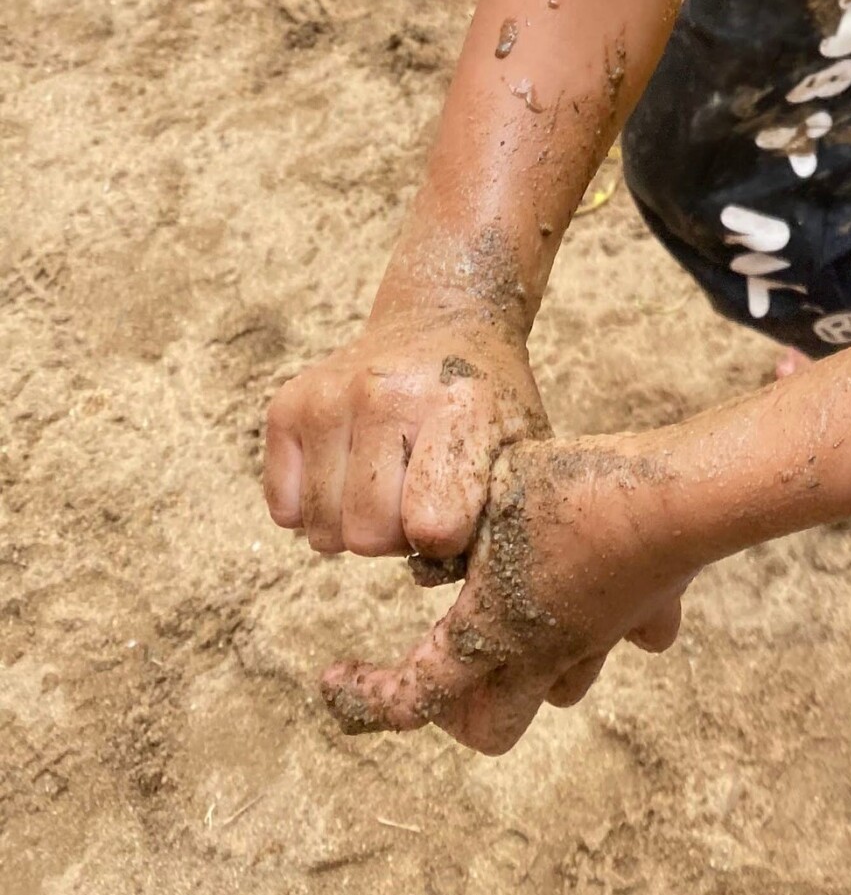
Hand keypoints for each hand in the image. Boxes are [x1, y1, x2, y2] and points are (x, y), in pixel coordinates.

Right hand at [263, 306, 549, 564]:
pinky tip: (351, 472)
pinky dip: (316, 509)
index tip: (457, 517)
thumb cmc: (486, 397)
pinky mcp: (285, 406)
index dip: (446, 541)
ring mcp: (326, 397)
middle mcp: (383, 394)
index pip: (432, 525)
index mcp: (456, 405)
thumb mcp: (520, 442)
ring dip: (356, 525)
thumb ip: (501, 511)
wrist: (440, 318)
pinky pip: (285, 510)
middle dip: (397, 537)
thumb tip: (450, 576)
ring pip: (322, 532)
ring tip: (387, 481)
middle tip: (418, 498)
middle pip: (368, 538)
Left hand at [319, 438, 691, 754]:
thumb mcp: (488, 490)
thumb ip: (451, 519)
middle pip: (488, 728)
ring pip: (556, 692)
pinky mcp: (639, 612)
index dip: (361, 698)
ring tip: (509, 614)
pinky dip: (599, 624)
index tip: (328, 678)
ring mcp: (595, 639)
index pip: (410, 696)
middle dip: (454, 708)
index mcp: (489, 634)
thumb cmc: (575, 489)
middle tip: (435, 661)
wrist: (676, 497)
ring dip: (524, 668)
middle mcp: (542, 653)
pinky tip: (595, 579)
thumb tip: (428, 542)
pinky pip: (618, 638)